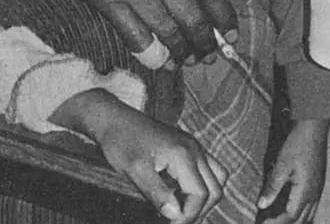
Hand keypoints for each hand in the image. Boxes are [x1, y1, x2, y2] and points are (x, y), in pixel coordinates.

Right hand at [41, 0, 236, 61]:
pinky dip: (153, 55)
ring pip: (169, 32)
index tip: (228, 31)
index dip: (223, 15)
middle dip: (205, 41)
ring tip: (185, 59)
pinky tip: (160, 60)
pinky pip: (137, 38)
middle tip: (207, 53)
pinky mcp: (106, 0)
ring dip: (182, 52)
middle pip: (193, 16)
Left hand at [53, 90, 226, 220]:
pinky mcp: (187, 145)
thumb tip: (176, 215)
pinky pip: (207, 168)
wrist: (112, 118)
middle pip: (215, 189)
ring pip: (217, 177)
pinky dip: (201, 184)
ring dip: (205, 197)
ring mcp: (192, 144)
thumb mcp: (134, 170)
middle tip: (176, 219)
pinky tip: (179, 192)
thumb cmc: (120, 142)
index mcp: (183, 153)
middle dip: (199, 209)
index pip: (201, 194)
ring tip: (182, 208)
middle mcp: (194, 147)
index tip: (170, 223)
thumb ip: (157, 194)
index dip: (189, 215)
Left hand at [258, 118, 329, 223]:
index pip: (289, 217)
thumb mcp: (282, 164)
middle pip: (300, 220)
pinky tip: (291, 208)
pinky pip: (310, 207)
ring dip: (293, 221)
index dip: (275, 223)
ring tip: (277, 220)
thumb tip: (261, 205)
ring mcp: (317, 190)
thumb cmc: (298, 144)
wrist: (314, 128)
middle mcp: (314, 195)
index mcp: (305, 193)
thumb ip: (272, 186)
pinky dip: (300, 213)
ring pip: (307, 215)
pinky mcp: (317, 184)